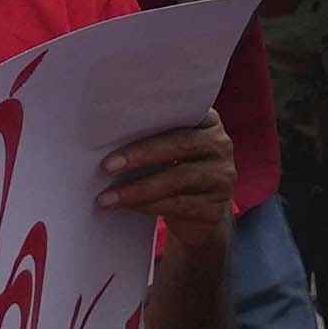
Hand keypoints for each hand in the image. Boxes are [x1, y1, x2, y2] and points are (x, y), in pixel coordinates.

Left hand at [93, 113, 225, 228]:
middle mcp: (220, 145)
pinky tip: (127, 207)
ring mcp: (223, 177)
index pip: (181, 112)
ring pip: (178, 179)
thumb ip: (150, 135)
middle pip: (180, 145)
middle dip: (140, 155)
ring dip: (138, 189)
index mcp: (207, 121)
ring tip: (107, 197)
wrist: (198, 217)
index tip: (116, 121)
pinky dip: (149, 206)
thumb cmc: (171, 171)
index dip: (151, 116)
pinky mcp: (217, 208)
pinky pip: (180, 205)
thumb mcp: (166, 150)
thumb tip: (104, 135)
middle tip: (106, 166)